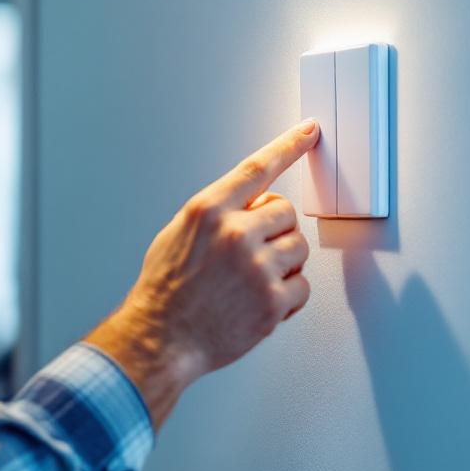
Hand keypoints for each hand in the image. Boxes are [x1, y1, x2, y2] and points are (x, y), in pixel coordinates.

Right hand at [83, 119, 319, 428]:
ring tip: (253, 280)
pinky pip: (302, 287)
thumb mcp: (178, 234)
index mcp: (208, 211)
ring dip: (284, 263)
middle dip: (275, 229)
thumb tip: (251, 205)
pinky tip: (259, 302)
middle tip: (254, 251)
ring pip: (298, 248)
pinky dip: (287, 296)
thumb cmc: (165, 290)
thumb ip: (216, 214)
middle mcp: (234, 234)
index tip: (309, 132)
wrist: (160, 339)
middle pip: (285, 211)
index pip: (256, 169)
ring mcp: (255, 268)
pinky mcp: (271, 302)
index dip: (287, 146)